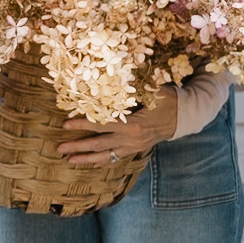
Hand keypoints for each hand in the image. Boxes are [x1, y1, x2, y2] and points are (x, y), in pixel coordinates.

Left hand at [58, 90, 177, 164]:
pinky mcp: (136, 149)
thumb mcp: (151, 89)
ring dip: (87, 158)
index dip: (83, 124)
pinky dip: (102, 161)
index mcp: (132, 124)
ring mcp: (133, 146)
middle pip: (99, 144)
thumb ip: (131, 87)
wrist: (184, 116)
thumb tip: (110, 78)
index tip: (66, 123)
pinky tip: (91, 164)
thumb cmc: (167, 99)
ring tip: (69, 160)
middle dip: (78, 147)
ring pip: (106, 155)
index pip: (102, 124)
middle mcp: (130, 139)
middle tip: (60, 148)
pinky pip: (116, 158)